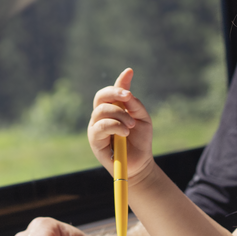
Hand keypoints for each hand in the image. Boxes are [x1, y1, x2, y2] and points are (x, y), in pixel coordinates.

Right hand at [88, 68, 153, 183]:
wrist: (140, 163)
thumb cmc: (140, 140)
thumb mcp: (142, 118)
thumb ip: (134, 104)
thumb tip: (127, 88)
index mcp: (112, 108)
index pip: (110, 91)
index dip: (119, 82)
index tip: (130, 72)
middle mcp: (101, 115)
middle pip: (100, 97)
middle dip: (115, 93)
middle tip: (129, 97)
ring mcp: (96, 127)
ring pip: (101, 110)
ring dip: (119, 115)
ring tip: (131, 126)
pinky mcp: (94, 140)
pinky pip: (100, 126)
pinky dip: (114, 126)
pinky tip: (125, 132)